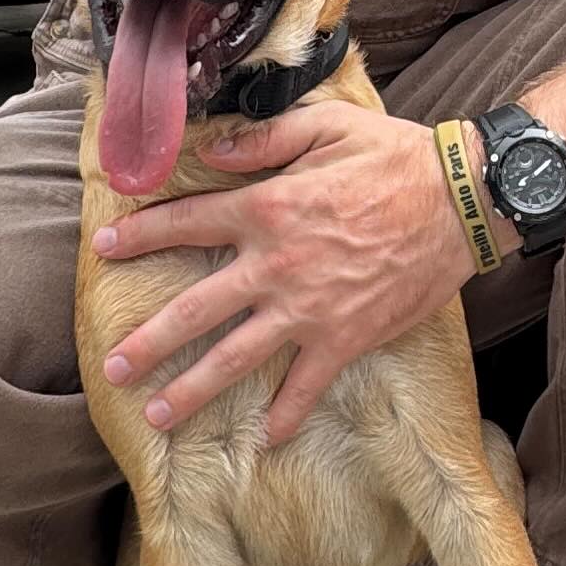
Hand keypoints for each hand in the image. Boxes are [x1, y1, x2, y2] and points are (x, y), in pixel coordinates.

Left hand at [92, 100, 482, 443]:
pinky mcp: (345, 337)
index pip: (186, 224)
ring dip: (192, 390)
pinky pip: (306, 385)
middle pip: (194, 309)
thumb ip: (263, 139)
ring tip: (157, 416)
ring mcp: (308, 308)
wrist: (461, 199)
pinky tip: (265, 439)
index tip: (104, 250)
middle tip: (111, 368)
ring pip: (235, 357)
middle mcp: (276, 264)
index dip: (140, 236)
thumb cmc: (395, 157)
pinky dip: (286, 415)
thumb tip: (212, 152)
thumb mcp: (325, 126)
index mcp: (267, 206)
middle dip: (147, 341)